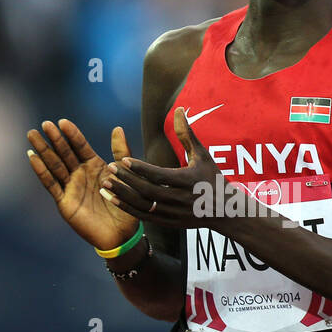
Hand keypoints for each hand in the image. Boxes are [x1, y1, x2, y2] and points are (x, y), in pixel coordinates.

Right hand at [26, 118, 138, 250]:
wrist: (122, 233)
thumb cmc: (126, 205)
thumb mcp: (124, 175)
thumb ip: (120, 153)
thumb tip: (117, 128)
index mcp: (94, 166)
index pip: (80, 146)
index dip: (71, 134)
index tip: (62, 122)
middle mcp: (80, 175)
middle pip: (64, 153)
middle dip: (54, 139)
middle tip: (44, 124)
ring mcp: (70, 187)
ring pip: (54, 165)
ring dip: (43, 150)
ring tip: (32, 135)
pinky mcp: (64, 202)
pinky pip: (51, 184)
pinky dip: (41, 171)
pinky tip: (32, 157)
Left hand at [102, 107, 226, 230]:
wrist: (225, 211)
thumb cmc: (212, 178)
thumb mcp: (202, 155)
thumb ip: (187, 134)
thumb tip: (179, 109)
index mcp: (187, 181)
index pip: (159, 175)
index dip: (141, 168)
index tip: (124, 160)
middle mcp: (180, 199)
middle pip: (148, 191)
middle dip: (127, 180)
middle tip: (110, 168)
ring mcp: (174, 213)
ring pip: (144, 206)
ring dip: (123, 196)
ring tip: (106, 184)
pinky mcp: (169, 223)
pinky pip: (145, 217)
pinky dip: (128, 209)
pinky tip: (113, 200)